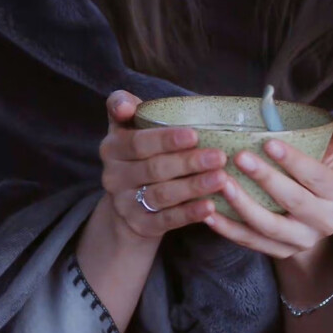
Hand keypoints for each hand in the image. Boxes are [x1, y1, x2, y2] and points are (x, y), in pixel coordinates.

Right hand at [100, 92, 228, 244]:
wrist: (126, 201)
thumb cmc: (137, 152)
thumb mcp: (126, 126)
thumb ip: (123, 106)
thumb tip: (124, 106)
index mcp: (111, 148)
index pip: (139, 142)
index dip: (166, 140)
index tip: (195, 135)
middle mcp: (113, 177)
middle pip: (155, 169)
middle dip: (189, 162)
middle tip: (220, 156)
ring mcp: (125, 204)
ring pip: (163, 196)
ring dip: (194, 187)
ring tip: (221, 178)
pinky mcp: (140, 226)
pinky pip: (167, 220)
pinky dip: (189, 214)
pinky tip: (210, 206)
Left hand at [209, 107, 332, 271]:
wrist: (317, 216)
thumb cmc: (321, 171)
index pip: (315, 176)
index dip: (293, 160)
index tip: (268, 141)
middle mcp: (323, 221)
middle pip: (293, 202)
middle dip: (266, 179)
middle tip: (239, 157)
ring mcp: (301, 241)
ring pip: (270, 228)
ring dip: (244, 207)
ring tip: (222, 185)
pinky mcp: (281, 253)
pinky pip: (252, 243)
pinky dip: (230, 230)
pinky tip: (210, 213)